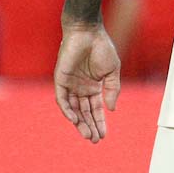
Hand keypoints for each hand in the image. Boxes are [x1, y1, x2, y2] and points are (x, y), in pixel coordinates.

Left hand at [54, 22, 121, 142]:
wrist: (88, 32)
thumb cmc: (101, 47)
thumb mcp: (113, 71)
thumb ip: (113, 90)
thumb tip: (111, 109)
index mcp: (94, 87)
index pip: (95, 109)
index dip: (100, 122)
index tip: (103, 135)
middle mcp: (81, 88)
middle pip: (84, 112)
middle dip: (90, 126)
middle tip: (94, 140)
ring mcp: (70, 85)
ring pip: (73, 109)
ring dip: (79, 123)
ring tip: (87, 134)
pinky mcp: (61, 80)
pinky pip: (62, 99)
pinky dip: (67, 110)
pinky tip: (74, 120)